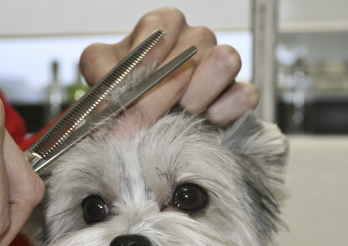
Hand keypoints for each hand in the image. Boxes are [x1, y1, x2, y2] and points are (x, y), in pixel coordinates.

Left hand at [79, 7, 258, 125]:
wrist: (141, 118)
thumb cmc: (123, 88)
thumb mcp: (102, 75)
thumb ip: (102, 78)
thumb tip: (107, 102)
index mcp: (162, 25)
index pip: (163, 26)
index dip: (149, 58)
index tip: (134, 85)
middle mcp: (194, 38)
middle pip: (196, 43)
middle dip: (169, 84)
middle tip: (147, 114)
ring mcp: (218, 64)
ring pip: (225, 61)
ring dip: (201, 90)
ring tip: (183, 109)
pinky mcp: (235, 93)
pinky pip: (245, 93)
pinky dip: (227, 109)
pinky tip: (208, 119)